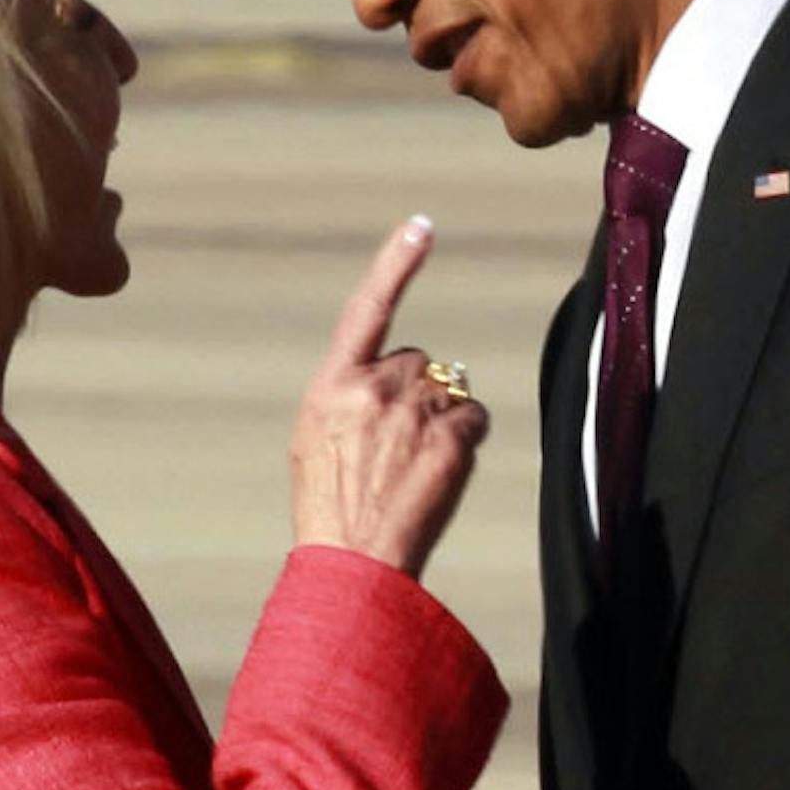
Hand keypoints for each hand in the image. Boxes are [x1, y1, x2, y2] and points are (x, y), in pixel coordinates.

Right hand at [290, 216, 489, 578]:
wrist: (352, 562)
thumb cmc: (330, 504)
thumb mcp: (315, 439)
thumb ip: (350, 395)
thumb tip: (391, 375)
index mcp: (332, 385)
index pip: (367, 309)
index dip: (395, 264)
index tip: (421, 226)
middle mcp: (373, 388)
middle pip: (418, 361)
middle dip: (416, 391)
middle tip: (397, 445)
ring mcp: (413, 412)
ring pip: (449, 389)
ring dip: (442, 416)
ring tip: (413, 466)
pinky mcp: (449, 438)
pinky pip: (474, 417)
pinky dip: (465, 438)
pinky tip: (440, 471)